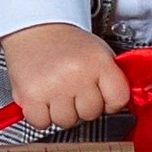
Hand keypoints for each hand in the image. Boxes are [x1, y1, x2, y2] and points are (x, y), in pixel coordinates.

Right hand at [0, 21, 130, 132]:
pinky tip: (42, 98)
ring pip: (67, 122)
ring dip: (61, 112)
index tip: (102, 96)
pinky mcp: (31, 97)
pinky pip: (42, 123)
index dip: (110, 102)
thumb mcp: (98, 52)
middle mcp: (77, 75)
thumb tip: (121, 108)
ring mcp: (53, 87)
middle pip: (91, 114)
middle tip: (73, 88)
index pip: (118, 99)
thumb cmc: (66, 43)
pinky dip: (41, 116)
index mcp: (98, 62)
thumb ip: (111, 79)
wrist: (34, 27)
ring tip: (56, 91)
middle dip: (82, 105)